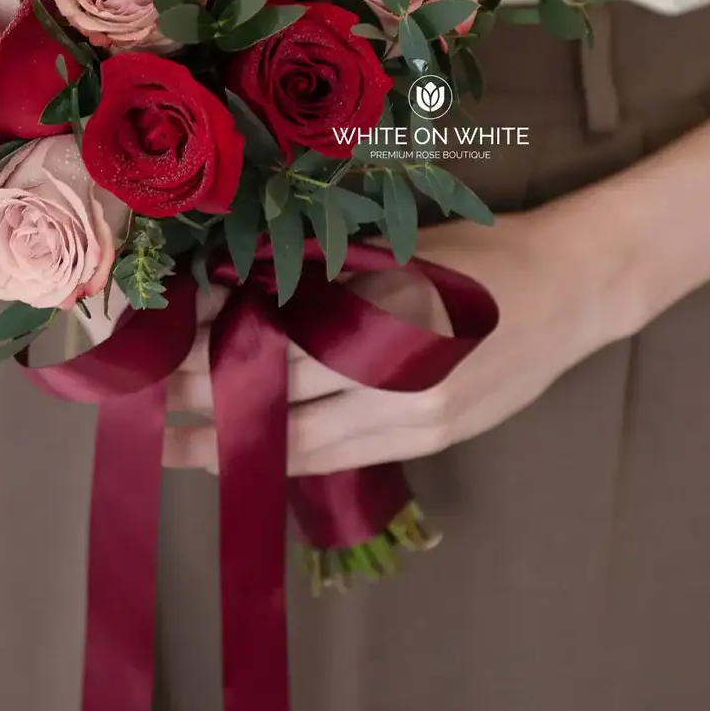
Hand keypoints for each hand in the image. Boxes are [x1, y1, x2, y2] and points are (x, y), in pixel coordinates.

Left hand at [163, 207, 629, 474]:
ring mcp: (414, 419)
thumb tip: (230, 291)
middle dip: (203, 402)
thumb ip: (317, 281)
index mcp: (379, 318)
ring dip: (236, 445)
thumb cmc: (473, 256)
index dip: (207, 353)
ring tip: (175, 448)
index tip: (154, 354)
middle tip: (140, 406)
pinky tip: (250, 455)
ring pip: (303, 444)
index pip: (270, 343)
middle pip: (276, 397)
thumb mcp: (389, 254)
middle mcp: (393, 379)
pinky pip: (342, 457)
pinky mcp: (431, 440)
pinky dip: (290, 456)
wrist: (569, 290)